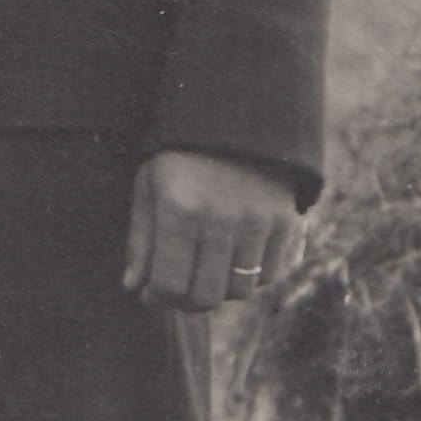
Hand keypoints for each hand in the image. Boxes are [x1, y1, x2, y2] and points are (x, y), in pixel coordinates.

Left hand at [123, 149, 304, 313]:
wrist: (237, 119)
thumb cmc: (181, 158)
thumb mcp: (149, 188)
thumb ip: (140, 240)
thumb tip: (135, 288)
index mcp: (179, 210)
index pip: (169, 285)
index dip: (158, 299)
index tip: (153, 293)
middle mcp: (221, 220)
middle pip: (207, 296)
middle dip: (189, 301)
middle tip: (180, 290)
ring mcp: (258, 222)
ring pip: (241, 290)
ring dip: (221, 288)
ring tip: (207, 270)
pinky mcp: (286, 222)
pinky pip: (271, 274)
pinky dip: (252, 276)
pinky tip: (235, 258)